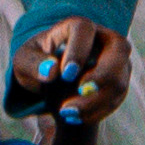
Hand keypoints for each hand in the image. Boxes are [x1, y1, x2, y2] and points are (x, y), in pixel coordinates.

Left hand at [6, 16, 124, 130]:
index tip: (66, 74)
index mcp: (77, 26)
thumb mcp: (24, 60)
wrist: (51, 76)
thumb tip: (52, 71)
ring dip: (98, 100)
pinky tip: (77, 117)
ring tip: (69, 113)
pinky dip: (99, 110)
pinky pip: (118, 97)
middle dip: (104, 74)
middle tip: (82, 92)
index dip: (79, 51)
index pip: (85, 30)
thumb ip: (33, 63)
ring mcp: (117, 61)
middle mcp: (104, 39)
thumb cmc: (37, 61)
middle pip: (119, 49)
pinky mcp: (120, 80)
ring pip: (121, 78)